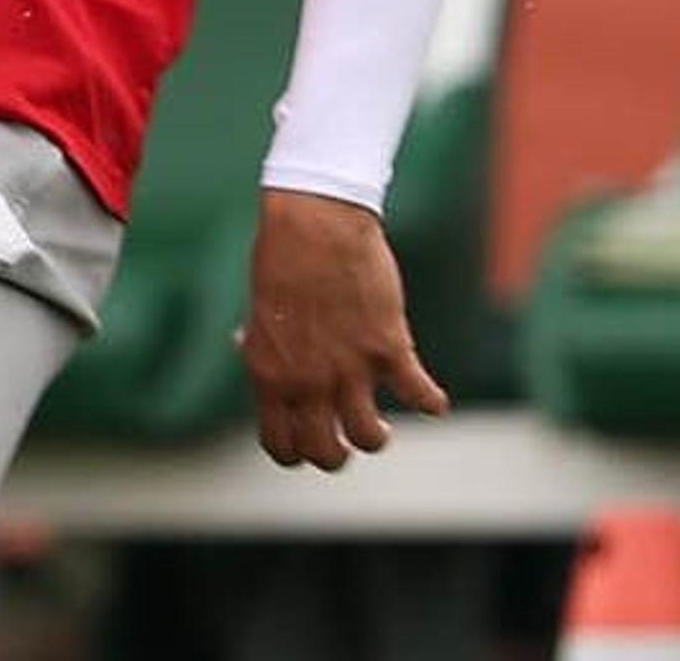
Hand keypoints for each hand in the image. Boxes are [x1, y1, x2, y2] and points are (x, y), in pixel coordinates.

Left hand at [239, 188, 448, 469]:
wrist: (315, 223)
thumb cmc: (282, 259)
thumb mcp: (259, 310)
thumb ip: (260, 343)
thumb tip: (246, 351)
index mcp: (269, 375)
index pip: (280, 445)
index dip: (296, 452)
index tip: (309, 440)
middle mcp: (307, 379)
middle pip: (325, 453)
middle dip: (337, 455)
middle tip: (346, 438)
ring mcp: (349, 366)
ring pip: (370, 438)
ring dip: (376, 437)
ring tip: (381, 424)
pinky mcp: (388, 347)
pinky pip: (421, 396)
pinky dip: (431, 402)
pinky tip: (432, 398)